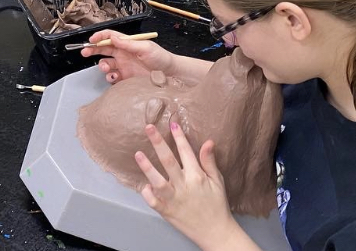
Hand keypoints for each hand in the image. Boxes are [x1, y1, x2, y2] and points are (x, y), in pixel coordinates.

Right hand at [85, 30, 174, 83]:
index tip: (92, 39)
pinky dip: (110, 77)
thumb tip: (112, 37)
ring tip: (107, 68)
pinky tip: (115, 77)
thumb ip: (128, 44)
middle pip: (103, 49)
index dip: (100, 36)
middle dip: (92, 49)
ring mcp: (123, 66)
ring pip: (106, 64)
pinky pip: (112, 77)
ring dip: (102, 65)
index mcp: (127, 44)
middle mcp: (123, 54)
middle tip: (84, 51)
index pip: (110, 37)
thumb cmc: (160, 58)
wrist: (170, 75)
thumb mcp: (145, 47)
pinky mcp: (125, 78)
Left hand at [135, 122, 239, 250]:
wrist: (216, 232)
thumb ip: (209, 162)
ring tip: (138, 154)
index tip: (172, 124)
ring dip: (147, 167)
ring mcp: (174, 199)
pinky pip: (153, 202)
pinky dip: (147, 194)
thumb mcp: (217, 181)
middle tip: (149, 127)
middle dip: (158, 143)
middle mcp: (184, 186)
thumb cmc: (217, 204)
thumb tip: (208, 141)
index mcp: (197, 177)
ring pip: (158, 182)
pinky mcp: (167, 212)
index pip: (186, 152)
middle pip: (169, 161)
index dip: (179, 137)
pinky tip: (143, 186)